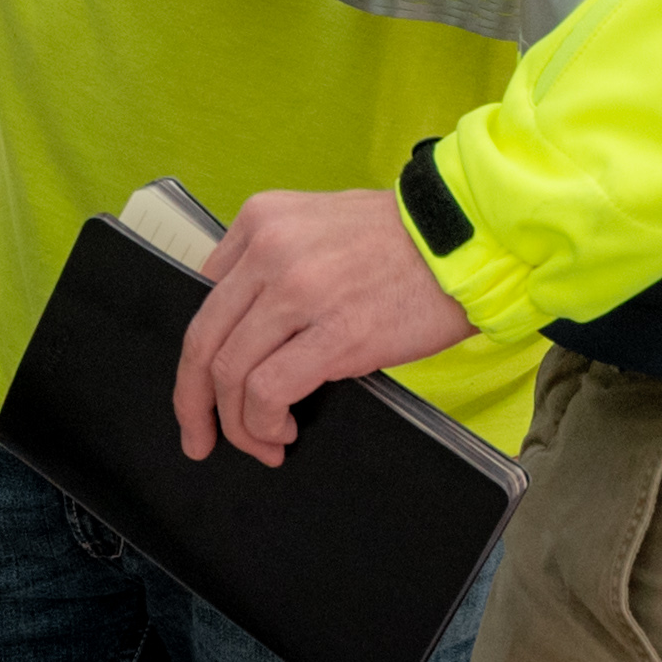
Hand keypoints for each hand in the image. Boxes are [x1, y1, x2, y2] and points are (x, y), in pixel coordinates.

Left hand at [172, 186, 473, 465]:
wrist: (469, 238)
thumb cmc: (404, 239)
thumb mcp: (320, 222)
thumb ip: (274, 259)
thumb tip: (246, 328)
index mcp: (261, 219)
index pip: (202, 299)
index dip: (199, 357)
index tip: (204, 389)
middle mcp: (270, 251)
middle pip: (202, 341)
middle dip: (192, 403)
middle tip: (198, 437)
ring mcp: (299, 291)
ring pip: (228, 373)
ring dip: (236, 424)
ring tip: (261, 442)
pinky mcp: (335, 334)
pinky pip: (267, 391)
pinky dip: (263, 423)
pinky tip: (283, 430)